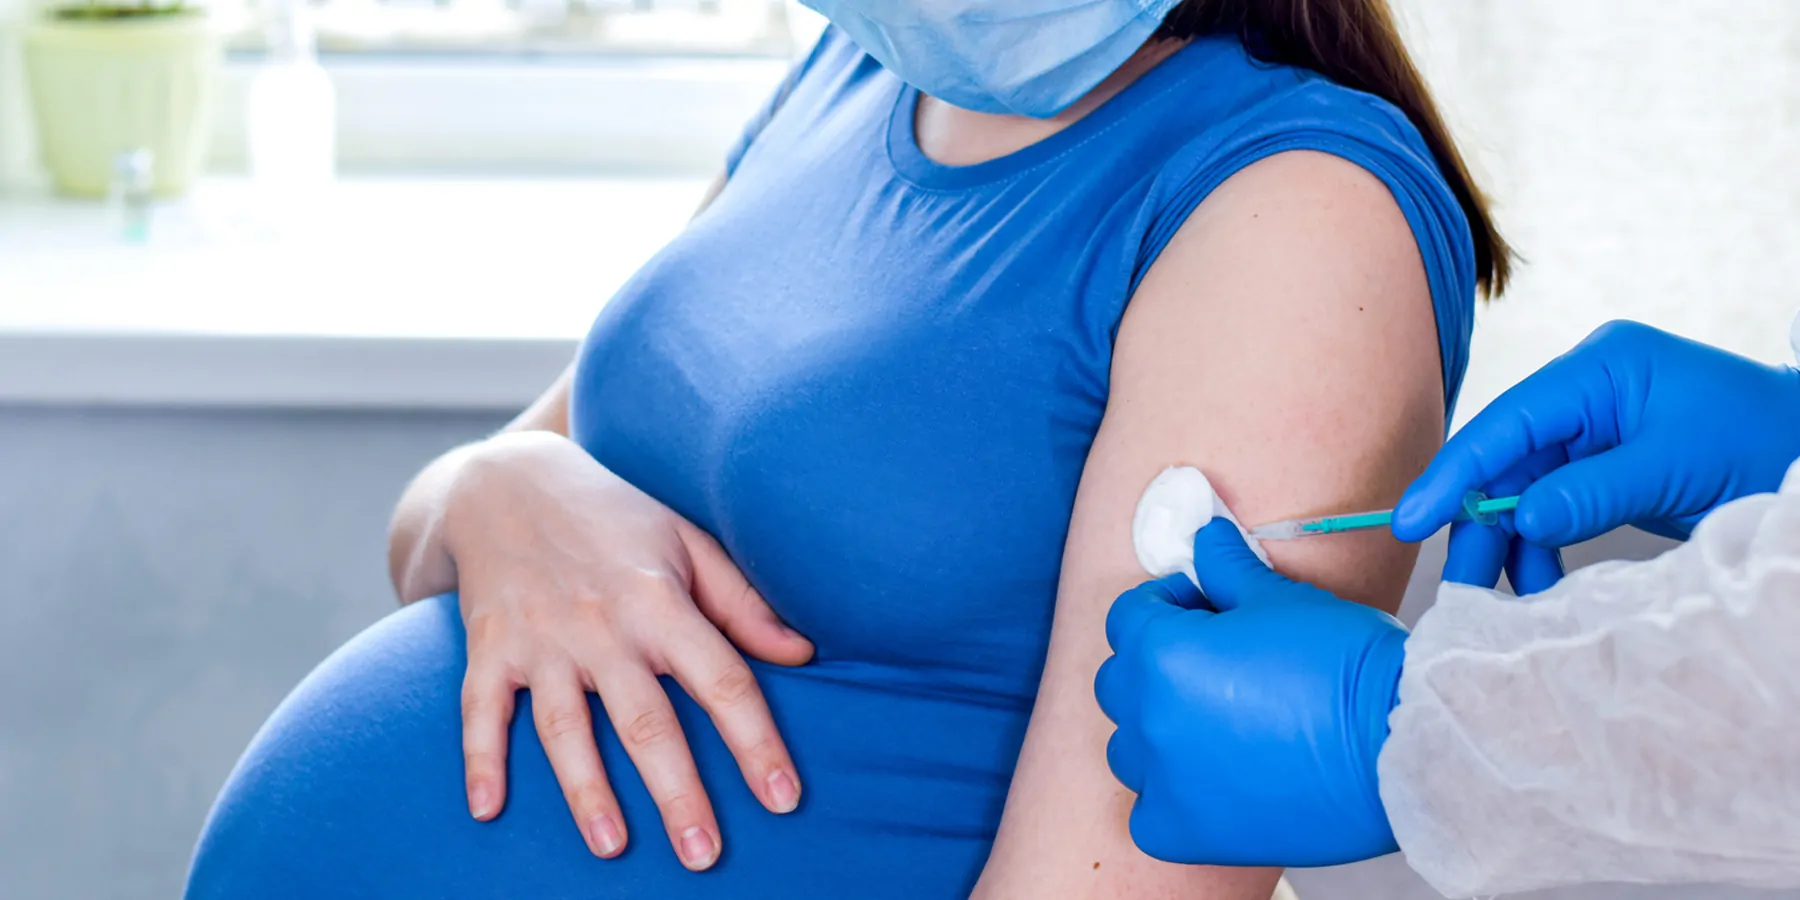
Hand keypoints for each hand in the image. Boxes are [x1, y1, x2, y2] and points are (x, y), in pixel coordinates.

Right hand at [443, 431, 813, 868]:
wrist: (507, 480)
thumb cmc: (615, 517)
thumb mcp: (687, 540)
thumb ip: (743, 601)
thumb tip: (803, 654)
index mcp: (660, 600)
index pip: (721, 679)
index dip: (755, 741)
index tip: (783, 799)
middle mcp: (602, 624)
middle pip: (645, 720)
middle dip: (677, 791)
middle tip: (703, 856)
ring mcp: (541, 640)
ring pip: (565, 728)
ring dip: (587, 790)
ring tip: (612, 846)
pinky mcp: (490, 647)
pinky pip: (480, 710)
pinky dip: (480, 759)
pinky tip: (489, 810)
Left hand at [1096, 520, 1404, 866]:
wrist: (1400, 743)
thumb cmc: (1346, 665)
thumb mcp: (1281, 598)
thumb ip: (1226, 569)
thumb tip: (1206, 538)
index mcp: (1163, 654)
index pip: (1129, 616)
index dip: (1167, 603)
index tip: (1201, 608)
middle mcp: (1151, 718)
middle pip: (1121, 680)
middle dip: (1157, 661)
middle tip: (1213, 661)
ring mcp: (1165, 779)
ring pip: (1131, 747)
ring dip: (1160, 729)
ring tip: (1218, 721)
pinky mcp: (1189, 830)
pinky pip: (1148, 813)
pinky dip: (1169, 796)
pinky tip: (1213, 779)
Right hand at [1394, 320, 1799, 592]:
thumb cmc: (1762, 441)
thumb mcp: (1675, 467)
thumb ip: (1593, 492)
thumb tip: (1522, 520)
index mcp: (1600, 368)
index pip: (1506, 423)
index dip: (1454, 474)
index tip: (1412, 521)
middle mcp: (1585, 393)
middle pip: (1505, 462)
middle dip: (1481, 526)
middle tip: (1462, 588)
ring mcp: (1593, 429)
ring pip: (1523, 492)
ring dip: (1512, 546)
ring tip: (1513, 598)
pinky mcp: (1601, 466)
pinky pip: (1551, 507)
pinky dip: (1542, 547)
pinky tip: (1543, 582)